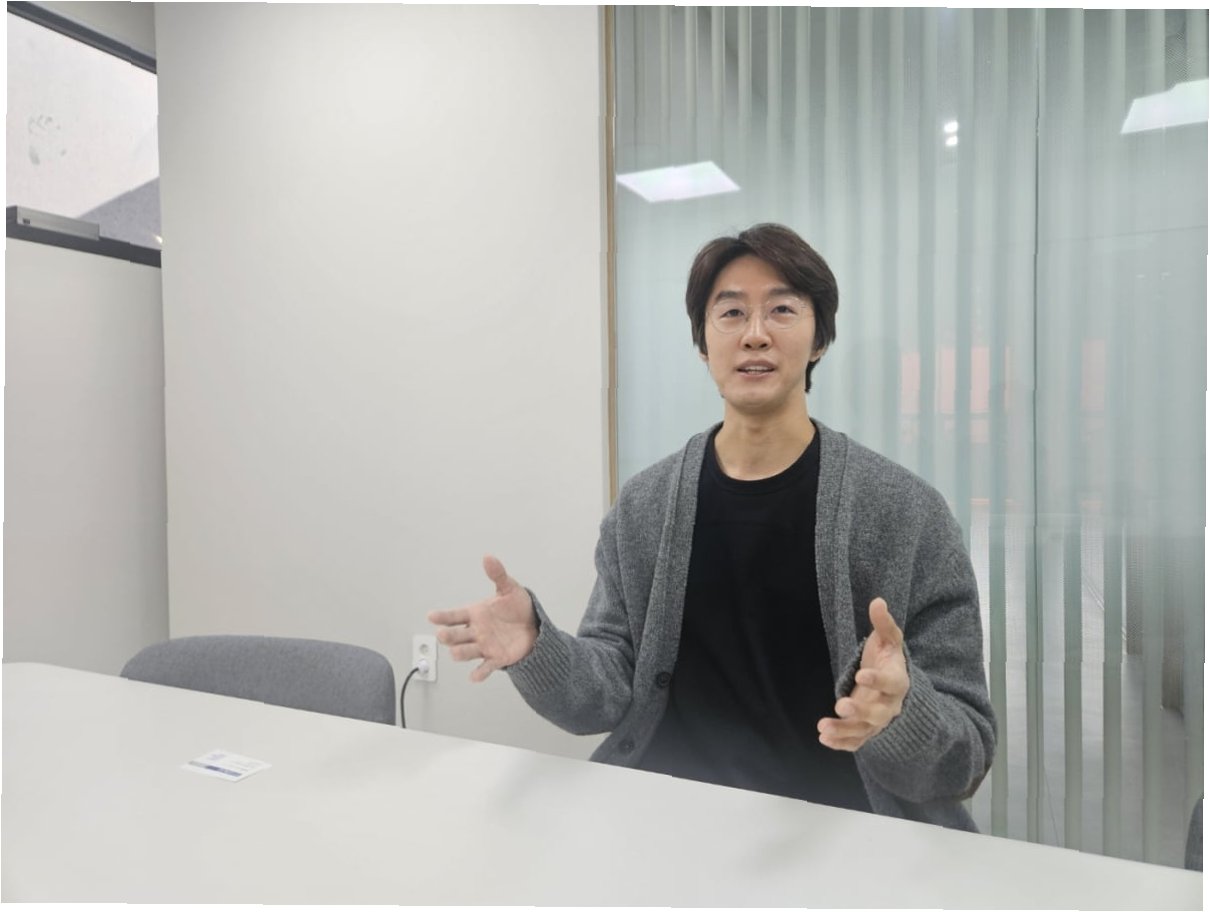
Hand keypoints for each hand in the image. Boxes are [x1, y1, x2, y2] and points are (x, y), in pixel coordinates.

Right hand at [426, 555, 537, 682]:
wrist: (535, 626)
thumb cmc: (518, 608)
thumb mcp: (509, 588)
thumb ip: (498, 575)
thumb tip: (488, 557)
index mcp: (475, 614)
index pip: (454, 616)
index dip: (442, 616)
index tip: (431, 616)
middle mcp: (475, 631)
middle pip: (455, 636)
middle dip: (448, 636)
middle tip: (443, 635)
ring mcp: (484, 646)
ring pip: (466, 652)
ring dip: (460, 654)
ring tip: (456, 653)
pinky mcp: (496, 658)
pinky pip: (485, 667)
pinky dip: (479, 673)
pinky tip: (474, 676)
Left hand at [818, 597, 908, 751]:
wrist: (896, 686)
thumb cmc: (888, 659)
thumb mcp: (889, 640)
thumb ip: (884, 624)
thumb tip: (877, 601)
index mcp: (899, 681)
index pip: (892, 683)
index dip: (878, 680)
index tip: (861, 674)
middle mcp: (891, 705)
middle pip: (879, 713)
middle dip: (861, 710)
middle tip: (841, 705)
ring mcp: (878, 721)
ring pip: (864, 730)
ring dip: (844, 730)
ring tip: (822, 727)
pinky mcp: (866, 730)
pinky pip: (856, 741)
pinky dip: (842, 743)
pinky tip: (823, 739)